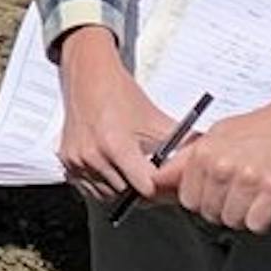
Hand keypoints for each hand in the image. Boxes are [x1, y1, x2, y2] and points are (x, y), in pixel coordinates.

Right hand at [53, 24, 177, 208]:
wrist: (88, 75)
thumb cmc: (119, 94)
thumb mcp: (154, 119)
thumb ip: (180, 144)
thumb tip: (203, 163)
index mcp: (115, 144)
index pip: (144, 188)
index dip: (160, 188)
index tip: (167, 185)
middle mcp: (93, 155)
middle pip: (127, 194)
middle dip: (143, 189)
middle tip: (153, 180)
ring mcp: (77, 160)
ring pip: (108, 194)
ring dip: (123, 188)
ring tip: (132, 170)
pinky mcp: (67, 161)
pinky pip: (90, 188)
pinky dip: (104, 184)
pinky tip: (113, 168)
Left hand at [170, 74, 270, 233]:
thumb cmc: (263, 128)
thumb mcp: (218, 135)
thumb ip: (189, 158)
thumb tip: (159, 179)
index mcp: (205, 152)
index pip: (186, 197)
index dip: (200, 201)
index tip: (211, 197)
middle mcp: (222, 165)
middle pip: (209, 212)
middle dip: (223, 209)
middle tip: (240, 194)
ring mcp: (247, 179)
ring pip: (232, 220)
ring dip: (244, 215)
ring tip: (256, 196)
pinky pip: (256, 224)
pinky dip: (263, 219)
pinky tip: (269, 202)